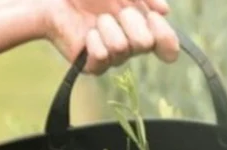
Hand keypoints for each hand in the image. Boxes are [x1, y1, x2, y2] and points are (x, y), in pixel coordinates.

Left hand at [43, 0, 179, 74]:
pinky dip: (93, 39)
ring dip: (107, 26)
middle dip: (130, 21)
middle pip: (145, 44)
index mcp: (144, 29)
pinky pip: (101, 56)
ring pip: (121, 48)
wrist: (58, 2)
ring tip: (97, 21)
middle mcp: (132, 47)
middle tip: (116, 12)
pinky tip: (88, 34)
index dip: (165, 34)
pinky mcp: (94, 67)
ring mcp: (113, 59)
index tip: (152, 17)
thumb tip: (165, 11)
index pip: (168, 47)